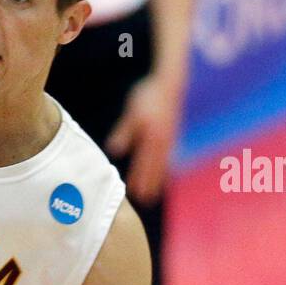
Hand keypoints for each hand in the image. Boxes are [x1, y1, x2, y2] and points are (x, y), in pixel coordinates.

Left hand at [106, 73, 182, 205]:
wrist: (170, 85)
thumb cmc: (147, 97)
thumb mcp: (132, 113)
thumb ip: (124, 132)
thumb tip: (113, 150)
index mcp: (151, 134)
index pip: (143, 160)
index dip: (138, 177)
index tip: (133, 191)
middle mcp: (163, 139)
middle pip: (155, 166)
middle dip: (149, 183)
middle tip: (144, 200)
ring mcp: (169, 139)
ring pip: (163, 164)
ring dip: (157, 180)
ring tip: (153, 194)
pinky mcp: (172, 137)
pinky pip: (168, 157)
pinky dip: (164, 169)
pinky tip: (162, 178)